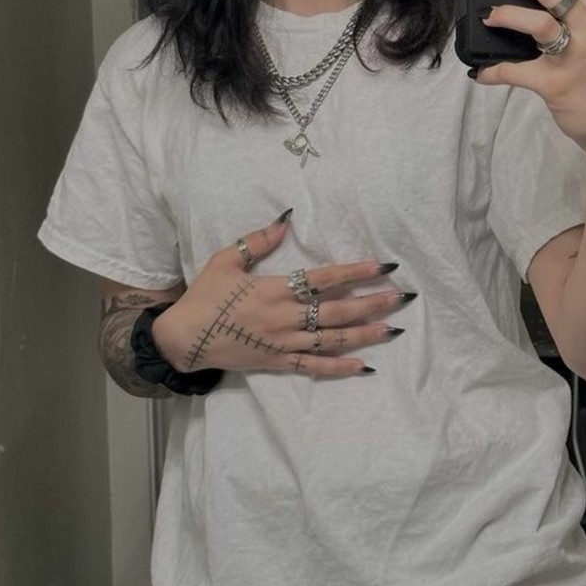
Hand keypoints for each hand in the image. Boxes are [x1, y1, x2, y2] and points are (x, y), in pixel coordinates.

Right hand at [152, 211, 411, 377]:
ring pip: (333, 339)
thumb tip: (287, 217)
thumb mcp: (226, 260)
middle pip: (338, 310)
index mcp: (276, 290)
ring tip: (393, 328)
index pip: (324, 279)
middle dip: (372, 303)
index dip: (355, 271)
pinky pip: (314, 368)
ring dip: (365, 334)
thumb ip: (258, 241)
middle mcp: (286, 318)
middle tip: (401, 297)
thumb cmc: (205, 296)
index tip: (382, 266)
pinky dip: (339, 368)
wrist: (184, 338)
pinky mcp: (278, 363)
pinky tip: (364, 365)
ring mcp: (284, 343)